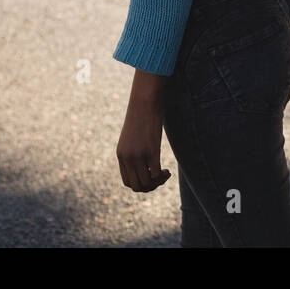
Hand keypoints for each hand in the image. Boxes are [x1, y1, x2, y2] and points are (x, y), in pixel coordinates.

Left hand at [116, 71, 171, 192]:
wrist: (144, 101)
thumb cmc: (141, 115)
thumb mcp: (134, 134)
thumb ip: (134, 147)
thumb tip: (142, 156)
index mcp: (121, 155)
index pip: (127, 182)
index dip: (140, 184)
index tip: (151, 176)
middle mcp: (127, 158)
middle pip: (136, 186)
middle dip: (150, 187)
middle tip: (160, 178)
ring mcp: (138, 155)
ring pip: (146, 183)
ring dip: (158, 182)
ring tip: (165, 173)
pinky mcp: (151, 151)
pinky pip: (155, 174)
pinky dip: (162, 176)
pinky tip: (168, 170)